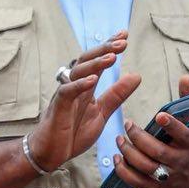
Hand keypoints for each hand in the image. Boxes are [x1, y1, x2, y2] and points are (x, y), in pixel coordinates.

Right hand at [26, 32, 141, 170]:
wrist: (51, 152)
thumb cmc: (72, 131)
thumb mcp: (102, 111)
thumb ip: (117, 94)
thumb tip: (136, 75)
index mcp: (85, 86)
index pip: (97, 62)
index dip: (109, 48)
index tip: (124, 35)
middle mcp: (74, 86)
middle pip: (87, 61)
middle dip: (104, 50)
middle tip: (123, 42)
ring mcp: (65, 95)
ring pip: (77, 73)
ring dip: (95, 64)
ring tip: (112, 57)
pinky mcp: (57, 108)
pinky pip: (66, 92)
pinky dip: (80, 85)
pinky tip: (94, 80)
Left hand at [114, 76, 188, 187]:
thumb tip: (185, 77)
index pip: (183, 135)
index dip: (172, 126)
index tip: (160, 116)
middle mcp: (182, 162)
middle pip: (158, 152)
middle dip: (140, 138)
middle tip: (128, 125)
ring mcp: (169, 176)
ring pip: (146, 167)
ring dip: (129, 153)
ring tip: (119, 139)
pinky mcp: (158, 187)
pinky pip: (138, 182)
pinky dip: (125, 171)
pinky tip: (117, 158)